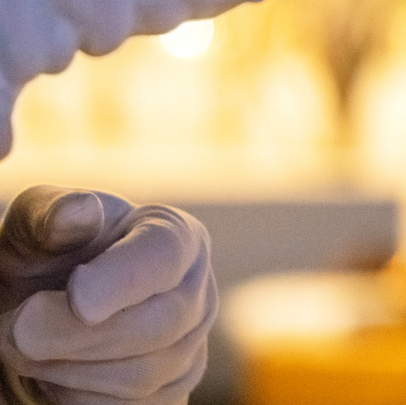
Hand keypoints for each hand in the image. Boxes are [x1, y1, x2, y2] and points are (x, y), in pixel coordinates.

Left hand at [0, 186, 214, 404]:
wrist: (36, 315)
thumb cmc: (42, 261)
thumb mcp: (34, 229)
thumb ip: (51, 216)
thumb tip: (78, 211)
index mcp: (176, 237)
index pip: (165, 257)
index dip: (123, 279)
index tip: (76, 296)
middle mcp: (196, 294)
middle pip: (159, 325)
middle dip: (76, 334)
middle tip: (15, 326)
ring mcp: (188, 351)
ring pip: (139, 377)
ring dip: (64, 367)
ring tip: (24, 343)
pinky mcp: (168, 397)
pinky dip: (75, 396)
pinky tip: (53, 370)